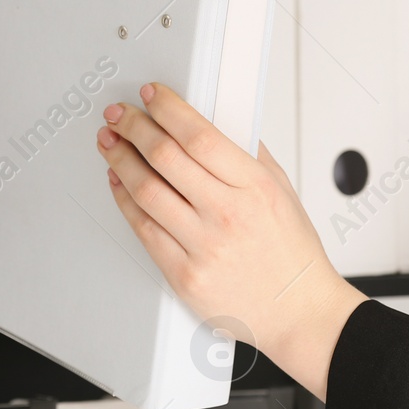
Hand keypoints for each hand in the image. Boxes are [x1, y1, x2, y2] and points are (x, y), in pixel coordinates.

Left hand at [95, 82, 364, 401]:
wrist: (297, 312)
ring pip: (146, 190)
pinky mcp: (183, 275)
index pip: (200, 135)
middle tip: (119, 115)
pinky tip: (118, 182)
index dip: (168, 109)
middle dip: (133, 127)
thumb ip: (249, 155)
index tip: (151, 96)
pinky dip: (124, 199)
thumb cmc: (292, 255)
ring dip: (120, 159)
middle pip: (165, 157)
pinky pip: (143, 229)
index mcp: (254, 187)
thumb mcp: (282, 191)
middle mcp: (227, 215)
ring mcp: (203, 247)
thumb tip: (216, 122)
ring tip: (111, 142)